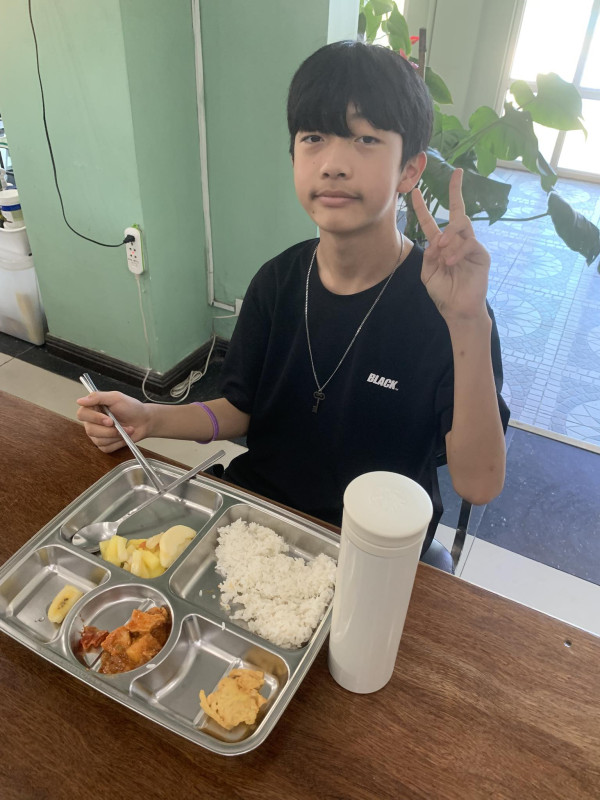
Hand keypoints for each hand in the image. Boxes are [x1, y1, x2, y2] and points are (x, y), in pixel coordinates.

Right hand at [76, 391, 151, 452]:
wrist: (144, 421)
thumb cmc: (131, 407)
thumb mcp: (116, 397)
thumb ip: (98, 397)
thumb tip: (80, 401)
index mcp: (92, 409)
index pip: (82, 414)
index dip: (95, 418)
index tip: (109, 420)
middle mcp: (92, 422)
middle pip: (90, 430)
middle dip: (109, 430)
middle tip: (120, 425)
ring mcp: (97, 435)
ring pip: (98, 440)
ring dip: (116, 436)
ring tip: (127, 429)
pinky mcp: (104, 445)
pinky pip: (106, 447)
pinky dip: (117, 443)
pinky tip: (124, 436)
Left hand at [412, 168, 489, 321]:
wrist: (457, 309)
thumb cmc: (443, 292)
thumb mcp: (428, 274)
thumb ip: (428, 257)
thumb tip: (435, 241)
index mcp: (440, 245)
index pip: (430, 222)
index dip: (422, 208)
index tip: (416, 192)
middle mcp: (456, 241)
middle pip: (457, 211)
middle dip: (456, 191)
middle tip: (456, 174)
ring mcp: (469, 246)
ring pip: (463, 223)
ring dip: (451, 231)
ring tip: (442, 245)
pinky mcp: (480, 254)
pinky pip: (470, 243)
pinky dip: (458, 251)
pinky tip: (450, 262)